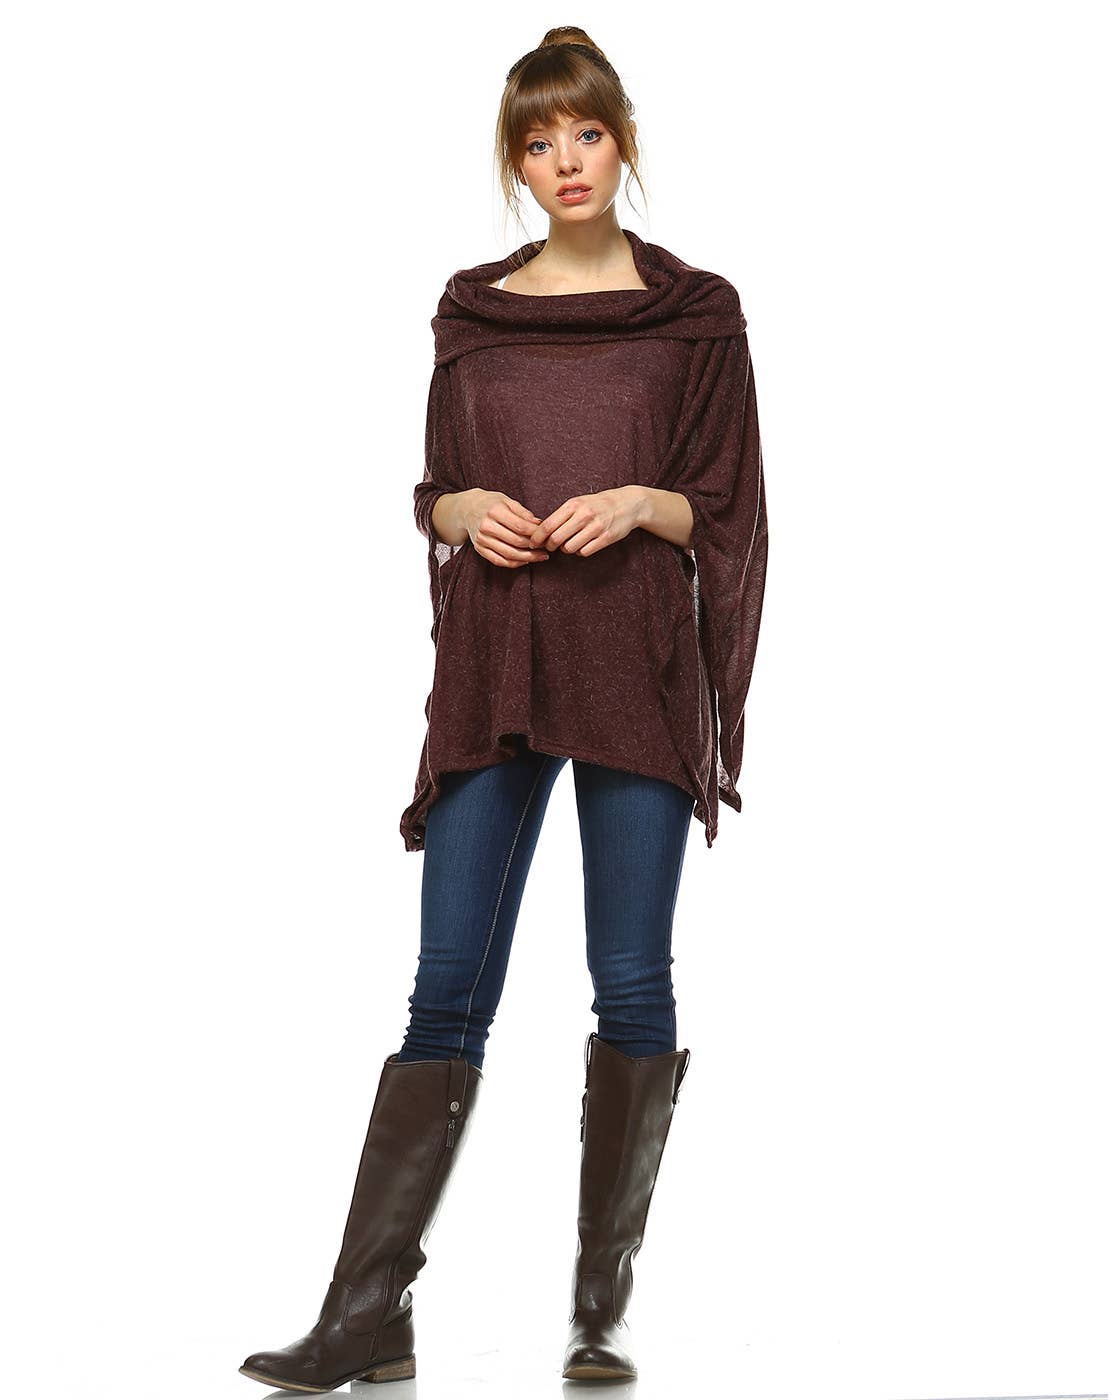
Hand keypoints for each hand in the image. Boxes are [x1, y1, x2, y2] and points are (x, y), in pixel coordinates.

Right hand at [460, 489, 551, 568]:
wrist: (467, 508)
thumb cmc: (491, 503)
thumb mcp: (507, 501)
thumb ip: (524, 513)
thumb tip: (540, 524)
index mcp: (495, 511)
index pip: (520, 527)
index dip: (535, 534)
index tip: (547, 536)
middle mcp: (486, 526)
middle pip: (515, 542)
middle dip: (534, 547)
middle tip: (547, 548)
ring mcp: (481, 539)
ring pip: (509, 554)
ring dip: (528, 558)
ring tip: (541, 557)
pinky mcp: (479, 549)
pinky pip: (499, 561)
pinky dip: (515, 563)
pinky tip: (526, 561)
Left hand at [526, 486, 646, 556]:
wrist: (627, 504)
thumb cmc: (598, 504)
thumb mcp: (578, 502)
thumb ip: (562, 515)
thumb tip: (541, 531)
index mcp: (574, 505)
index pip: (548, 525)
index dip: (537, 537)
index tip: (533, 543)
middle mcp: (584, 515)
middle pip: (556, 539)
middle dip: (550, 546)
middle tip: (550, 547)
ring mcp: (596, 527)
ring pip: (570, 548)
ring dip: (566, 549)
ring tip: (569, 544)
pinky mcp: (606, 538)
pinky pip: (584, 552)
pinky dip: (580, 552)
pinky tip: (583, 545)